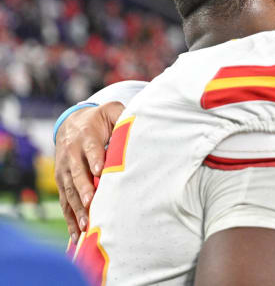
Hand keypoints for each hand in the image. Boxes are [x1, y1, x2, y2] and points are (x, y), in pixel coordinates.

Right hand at [54, 102, 123, 242]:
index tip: (100, 171)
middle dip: (83, 188)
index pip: (91, 149)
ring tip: (86, 225)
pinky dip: (70, 218)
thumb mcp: (111, 111)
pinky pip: (65, 203)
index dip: (95, 159)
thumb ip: (123, 116)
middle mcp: (72, 155)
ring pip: (70, 192)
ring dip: (77, 209)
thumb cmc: (100, 120)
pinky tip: (77, 235)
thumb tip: (139, 123)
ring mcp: (65, 171)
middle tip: (91, 202)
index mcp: (86, 137)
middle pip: (77, 174)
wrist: (72, 124)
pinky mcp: (63, 183)